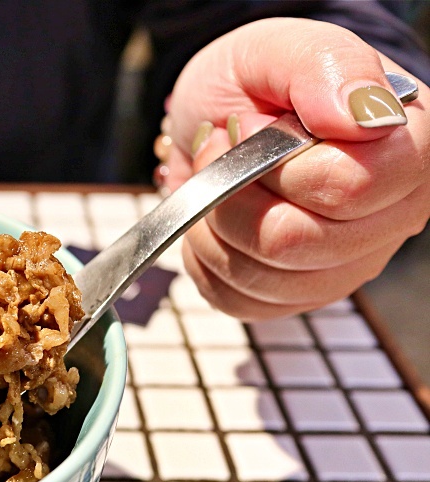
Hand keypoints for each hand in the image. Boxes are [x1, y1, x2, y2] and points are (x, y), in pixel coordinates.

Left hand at [161, 17, 429, 320]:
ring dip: (215, 224)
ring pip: (262, 275)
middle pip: (296, 242)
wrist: (215, 118)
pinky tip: (216, 218)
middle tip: (225, 150)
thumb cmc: (256, 83)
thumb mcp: (279, 49)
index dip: (280, 164)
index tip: (254, 126)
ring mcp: (346, 263)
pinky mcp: (297, 295)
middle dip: (235, 192)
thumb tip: (361, 116)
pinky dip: (206, 257)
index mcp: (408, 148)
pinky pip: (238, 298)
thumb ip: (324, 67)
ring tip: (219, 180)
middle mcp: (391, 216)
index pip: (350, 187)